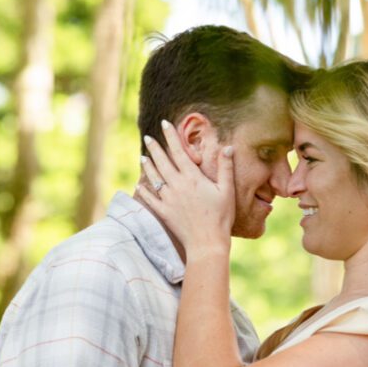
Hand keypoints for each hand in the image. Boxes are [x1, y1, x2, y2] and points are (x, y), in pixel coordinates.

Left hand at [139, 120, 235, 253]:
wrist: (207, 242)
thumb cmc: (221, 217)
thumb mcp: (227, 190)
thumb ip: (226, 168)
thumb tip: (228, 147)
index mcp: (192, 178)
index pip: (178, 152)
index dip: (171, 136)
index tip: (164, 124)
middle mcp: (177, 185)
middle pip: (162, 162)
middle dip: (155, 148)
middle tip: (148, 137)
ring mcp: (168, 199)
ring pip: (154, 177)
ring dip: (148, 166)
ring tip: (143, 157)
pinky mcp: (164, 212)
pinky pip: (150, 198)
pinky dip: (143, 190)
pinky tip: (139, 184)